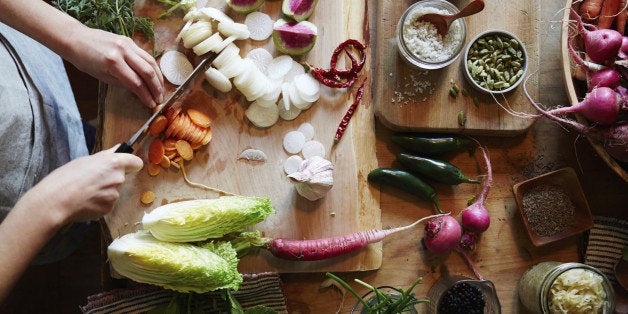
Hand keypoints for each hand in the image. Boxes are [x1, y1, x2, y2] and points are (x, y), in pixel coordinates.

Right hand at [18, 146, 143, 224]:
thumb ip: (105, 156)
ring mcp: (114, 195)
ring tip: (85, 192)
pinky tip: (85, 201)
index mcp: (113, 163)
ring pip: (113, 192)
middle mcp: (118, 179)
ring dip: (104, 192)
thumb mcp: (84, 160)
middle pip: (122, 178)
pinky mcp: (109, 209)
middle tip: (92, 180)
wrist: (55, 201)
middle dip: (111, 179)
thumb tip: (118, 149)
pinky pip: (107, 204)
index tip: (126, 167)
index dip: (131, 165)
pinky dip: (98, 203)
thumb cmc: (65, 178)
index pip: (136, 163)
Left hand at [66, 27, 164, 107]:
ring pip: (151, 62)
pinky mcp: (130, 40)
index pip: (136, 83)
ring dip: (158, 77)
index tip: (152, 104)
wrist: (76, 39)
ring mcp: (128, 44)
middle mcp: (123, 51)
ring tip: (161, 89)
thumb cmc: (85, 61)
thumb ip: (122, 83)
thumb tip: (140, 91)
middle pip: (147, 72)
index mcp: (113, 63)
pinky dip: (153, 67)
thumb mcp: (102, 77)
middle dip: (156, 87)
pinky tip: (155, 76)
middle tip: (160, 98)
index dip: (146, 95)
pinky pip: (146, 55)